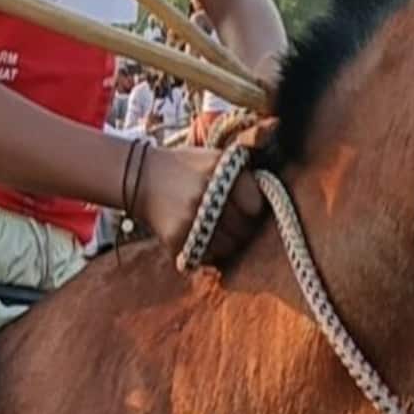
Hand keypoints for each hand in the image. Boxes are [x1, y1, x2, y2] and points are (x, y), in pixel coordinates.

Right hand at [132, 138, 271, 266]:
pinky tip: (204, 237)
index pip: (256, 206)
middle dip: (243, 228)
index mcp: (220, 172)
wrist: (141, 177)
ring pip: (228, 246)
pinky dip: (211, 251)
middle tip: (236, 223)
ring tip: (220, 231)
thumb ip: (241, 174)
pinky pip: (207, 255)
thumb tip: (271, 197)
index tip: (248, 208)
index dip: (254, 209)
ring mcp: (191, 219)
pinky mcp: (176, 238)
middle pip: (243, 229)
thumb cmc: (187, 167)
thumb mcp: (215, 158)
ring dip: (229, 243)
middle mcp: (206, 195)